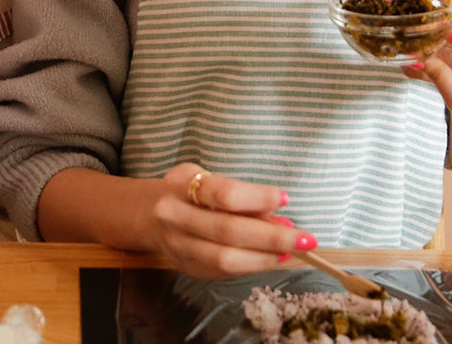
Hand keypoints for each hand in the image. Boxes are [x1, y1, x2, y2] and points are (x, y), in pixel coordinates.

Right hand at [145, 163, 308, 278]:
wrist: (145, 214)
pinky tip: (271, 259)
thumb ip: (239, 196)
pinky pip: (223, 273)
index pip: (223, 194)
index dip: (257, 197)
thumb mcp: (206, 178)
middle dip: (272, 238)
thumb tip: (279, 217)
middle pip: (228, 232)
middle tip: (306, 239)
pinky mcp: (187, 268)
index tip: (286, 199)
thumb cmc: (185, 190)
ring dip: (264, 258)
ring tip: (291, 253)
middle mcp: (175, 217)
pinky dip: (251, 267)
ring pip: (225, 260)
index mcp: (181, 185)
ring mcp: (179, 247)